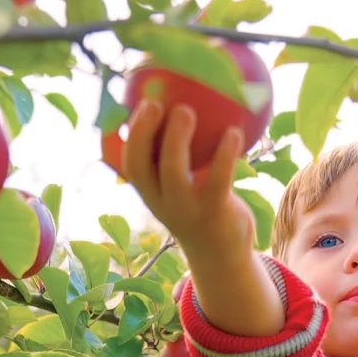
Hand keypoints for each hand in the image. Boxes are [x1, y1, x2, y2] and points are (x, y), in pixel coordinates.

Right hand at [122, 102, 256, 261]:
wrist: (222, 254)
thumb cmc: (201, 208)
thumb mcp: (182, 186)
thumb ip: (177, 156)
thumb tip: (183, 106)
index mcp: (150, 192)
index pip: (127, 163)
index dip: (123, 135)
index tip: (130, 104)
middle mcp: (161, 201)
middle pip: (140, 167)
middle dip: (141, 133)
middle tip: (153, 102)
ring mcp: (186, 208)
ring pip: (173, 173)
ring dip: (176, 140)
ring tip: (186, 110)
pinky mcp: (214, 212)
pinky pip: (217, 179)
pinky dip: (224, 155)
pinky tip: (234, 132)